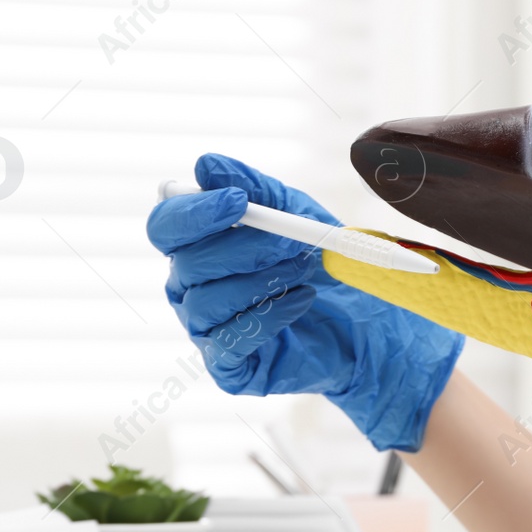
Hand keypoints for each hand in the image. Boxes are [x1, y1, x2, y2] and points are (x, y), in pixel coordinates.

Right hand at [146, 153, 463, 450]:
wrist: (366, 323)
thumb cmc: (321, 264)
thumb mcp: (297, 215)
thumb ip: (256, 189)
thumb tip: (207, 165)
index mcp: (196, 246)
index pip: (166, 226)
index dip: (194, 212)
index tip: (238, 201)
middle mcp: (190, 287)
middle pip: (188, 263)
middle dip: (245, 247)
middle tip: (293, 243)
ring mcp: (205, 329)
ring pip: (206, 301)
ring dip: (261, 281)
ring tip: (305, 271)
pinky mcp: (228, 366)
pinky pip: (228, 340)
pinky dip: (268, 316)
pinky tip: (301, 301)